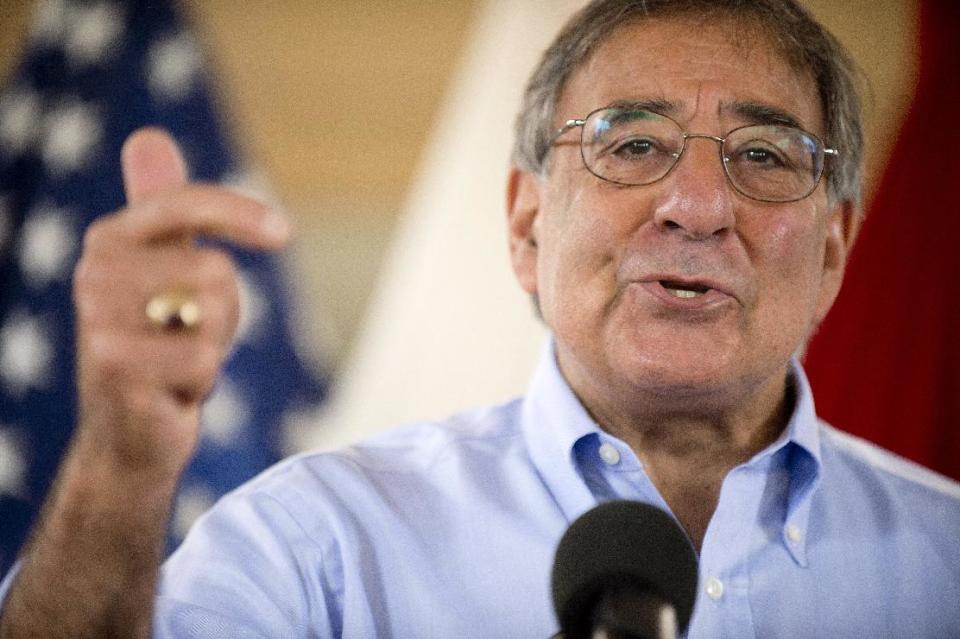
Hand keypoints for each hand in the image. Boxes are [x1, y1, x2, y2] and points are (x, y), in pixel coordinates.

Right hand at [72, 127, 289, 475]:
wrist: (129, 432)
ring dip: (213, 345)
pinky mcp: (117, 369)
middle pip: (216, 269)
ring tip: (178, 363)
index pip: (185, 204)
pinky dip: (202, 382)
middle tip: (187, 337)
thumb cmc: (158, 344)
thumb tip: (148, 135)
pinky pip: (205, 359)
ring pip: (215, 312)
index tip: (284, 233)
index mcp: (109, 240)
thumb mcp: (161, 270)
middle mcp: (95, 274)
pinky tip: (171, 392)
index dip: (240, 214)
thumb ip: (160, 206)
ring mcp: (100, 322)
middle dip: (224, 311)